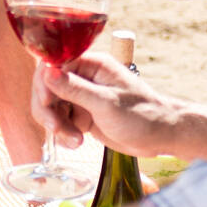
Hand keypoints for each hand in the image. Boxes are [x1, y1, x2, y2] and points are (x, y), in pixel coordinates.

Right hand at [31, 53, 179, 157]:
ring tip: (75, 141)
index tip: (45, 103)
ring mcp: (81, 96)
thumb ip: (74, 88)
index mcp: (91, 64)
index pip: (52, 65)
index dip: (44, 84)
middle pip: (46, 87)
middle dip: (47, 110)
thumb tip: (46, 71)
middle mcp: (83, 77)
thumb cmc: (143, 116)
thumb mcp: (106, 103)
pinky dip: (63, 133)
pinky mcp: (82, 113)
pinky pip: (60, 120)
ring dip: (56, 125)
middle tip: (56, 128)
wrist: (162, 138)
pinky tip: (77, 142)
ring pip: (50, 106)